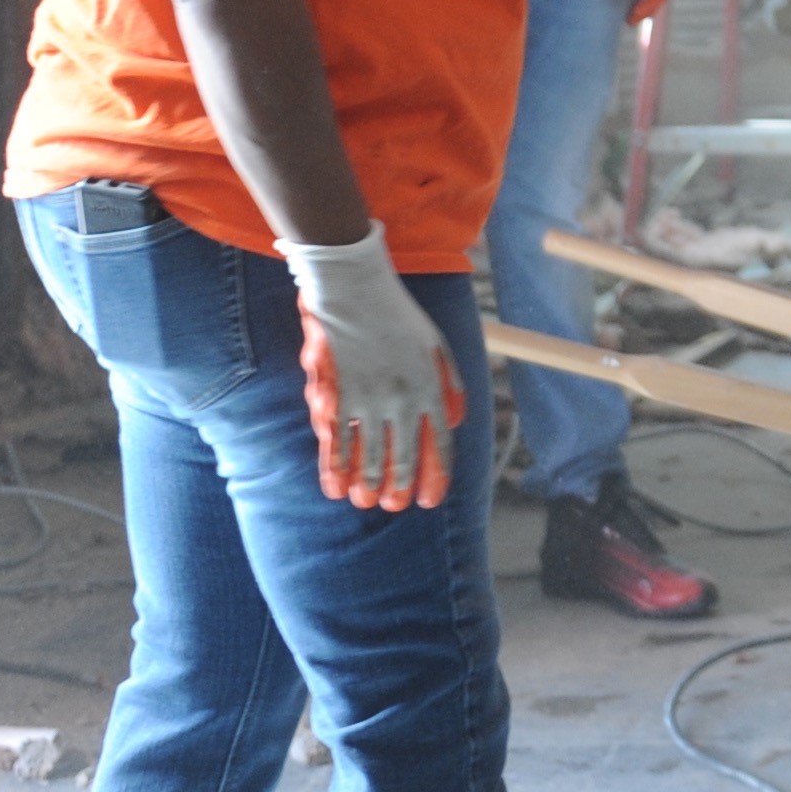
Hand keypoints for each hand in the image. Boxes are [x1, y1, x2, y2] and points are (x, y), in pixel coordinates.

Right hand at [278, 222, 465, 510]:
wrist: (354, 286)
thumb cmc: (396, 314)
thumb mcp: (436, 344)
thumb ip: (449, 384)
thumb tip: (455, 420)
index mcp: (431, 386)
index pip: (439, 443)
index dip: (435, 476)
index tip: (428, 500)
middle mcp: (403, 398)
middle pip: (404, 455)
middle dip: (400, 486)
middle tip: (394, 506)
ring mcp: (369, 398)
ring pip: (370, 454)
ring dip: (369, 483)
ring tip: (366, 500)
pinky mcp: (337, 394)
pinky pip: (337, 441)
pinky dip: (335, 467)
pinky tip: (336, 487)